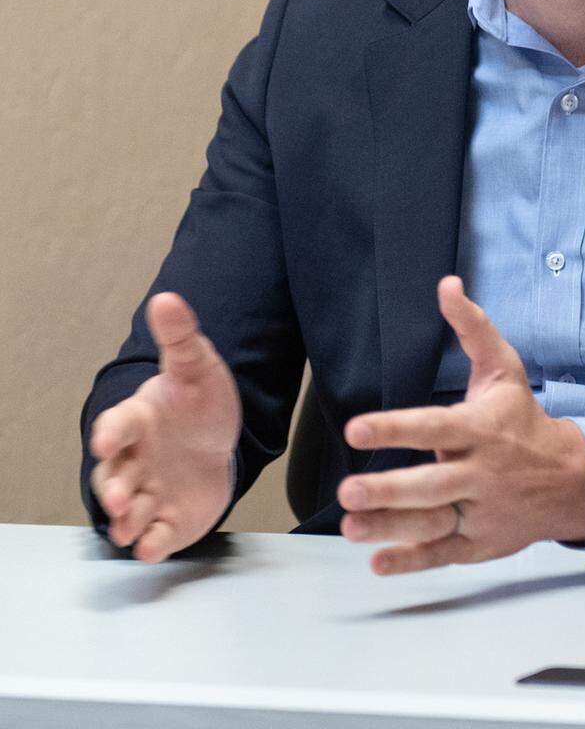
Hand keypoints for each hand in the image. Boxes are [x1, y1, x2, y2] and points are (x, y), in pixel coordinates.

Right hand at [89, 292, 240, 561]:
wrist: (215, 439)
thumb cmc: (197, 401)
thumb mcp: (196, 365)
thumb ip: (180, 336)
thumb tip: (166, 297)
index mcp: (138, 420)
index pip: (117, 425)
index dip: (110, 432)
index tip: (105, 439)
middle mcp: (136, 460)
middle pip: (114, 476)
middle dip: (114, 488)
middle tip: (120, 498)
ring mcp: (150, 491)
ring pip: (129, 511)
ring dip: (127, 521)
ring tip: (128, 527)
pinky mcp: (168, 519)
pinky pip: (156, 536)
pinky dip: (152, 544)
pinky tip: (153, 548)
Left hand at [338, 276, 584, 574]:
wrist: (571, 478)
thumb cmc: (523, 418)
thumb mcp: (503, 368)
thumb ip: (471, 328)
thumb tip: (447, 284)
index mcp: (482, 428)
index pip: (434, 427)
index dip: (395, 428)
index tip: (355, 429)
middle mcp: (481, 472)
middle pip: (432, 484)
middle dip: (389, 490)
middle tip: (347, 490)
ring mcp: (481, 511)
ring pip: (433, 523)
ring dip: (391, 527)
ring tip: (350, 526)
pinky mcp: (480, 543)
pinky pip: (443, 554)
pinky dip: (412, 562)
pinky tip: (377, 562)